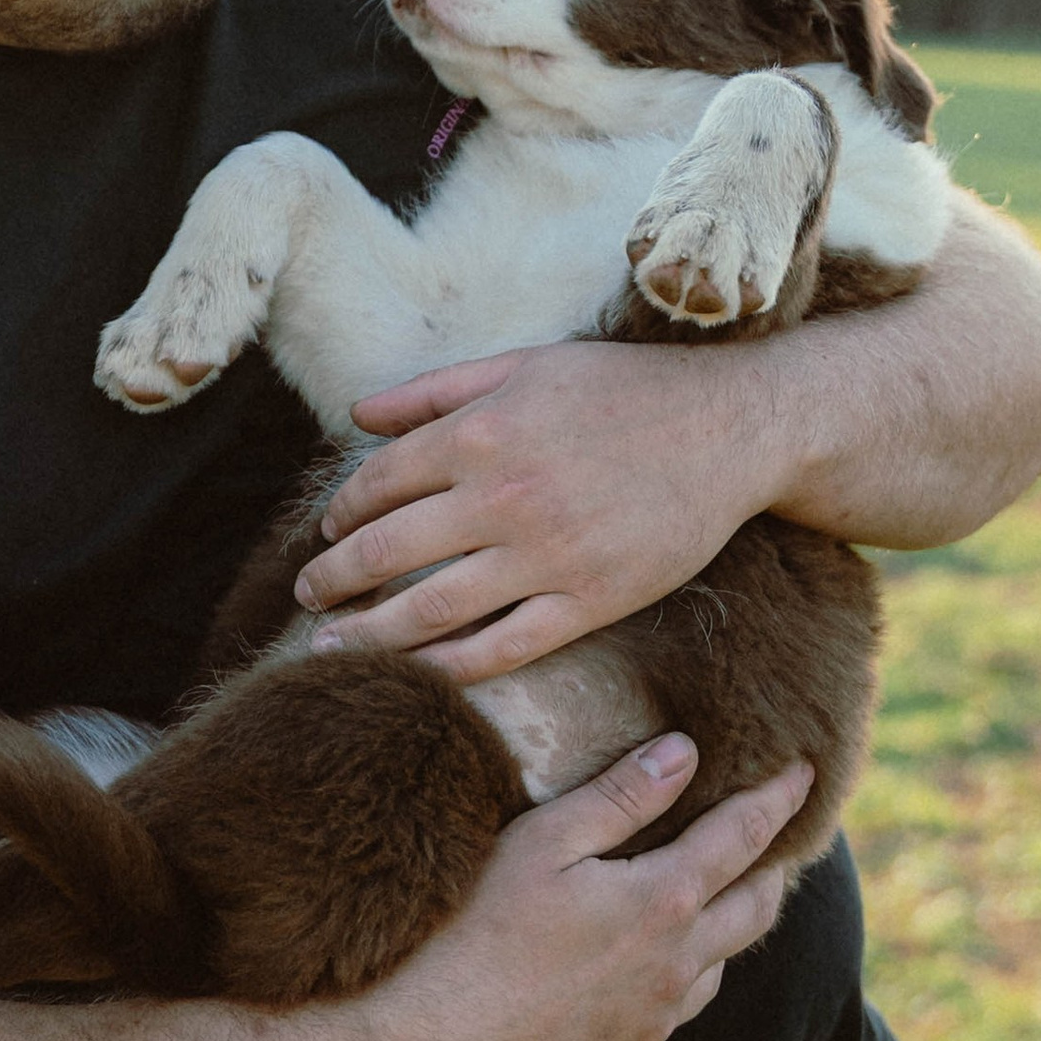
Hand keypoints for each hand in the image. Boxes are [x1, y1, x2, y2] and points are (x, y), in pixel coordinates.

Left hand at [293, 342, 791, 683]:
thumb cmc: (626, 389)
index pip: (378, 483)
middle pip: (386, 553)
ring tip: (331, 646)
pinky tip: (415, 675)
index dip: (340, 514)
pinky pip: (502, 650)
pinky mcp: (591, 602)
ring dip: (368, 635)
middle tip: (308, 595)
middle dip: (332, 580)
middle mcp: (504, 496)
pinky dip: (448, 669)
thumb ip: (435, 390)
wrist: (732, 428)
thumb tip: (355, 415)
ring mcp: (547, 556)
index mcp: (482, 431)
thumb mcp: (527, 364)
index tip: (328, 534)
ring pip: (430, 612)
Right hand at [352, 736, 812, 1040]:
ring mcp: (656, 1014)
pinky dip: (700, 964)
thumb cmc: (475, 933)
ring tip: (734, 886)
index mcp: (663, 901)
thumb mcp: (543, 842)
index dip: (778, 798)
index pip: (743, 836)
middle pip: (757, 906)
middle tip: (784, 831)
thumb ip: (620, 796)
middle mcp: (677, 963)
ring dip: (739, 917)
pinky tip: (674, 954)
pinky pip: (687, 1000)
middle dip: (776, 863)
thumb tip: (684, 752)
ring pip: (725, 960)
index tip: (805, 771)